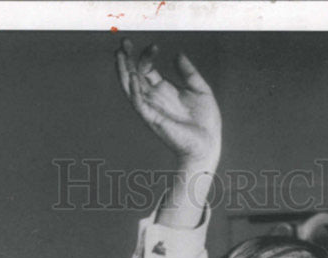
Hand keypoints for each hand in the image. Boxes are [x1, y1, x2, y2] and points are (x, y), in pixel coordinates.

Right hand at [116, 39, 220, 170]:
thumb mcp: (200, 90)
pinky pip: (140, 104)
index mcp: (164, 90)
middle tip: (124, 41)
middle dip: (127, 58)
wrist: (208, 144)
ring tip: (119, 54)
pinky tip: (133, 77)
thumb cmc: (205, 122)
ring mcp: (153, 108)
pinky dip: (134, 91)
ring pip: (130, 88)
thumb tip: (178, 54)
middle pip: (134, 75)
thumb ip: (189, 72)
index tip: (154, 45)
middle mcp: (155, 98)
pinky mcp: (154, 119)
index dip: (147, 55)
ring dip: (123, 71)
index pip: (147, 69)